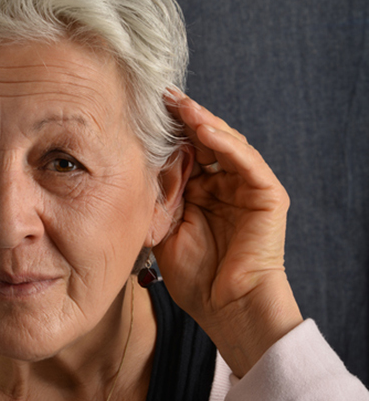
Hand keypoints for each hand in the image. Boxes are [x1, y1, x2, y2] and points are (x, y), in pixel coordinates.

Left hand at [153, 90, 302, 376]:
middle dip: (183, 116)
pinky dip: (226, 143)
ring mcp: (246, 187)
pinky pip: (246, 161)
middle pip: (205, 139)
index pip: (185, 149)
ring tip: (179, 104)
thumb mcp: (163, 227)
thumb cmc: (193, 274)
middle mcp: (224, 183)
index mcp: (200, 190)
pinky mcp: (267, 195)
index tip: (142, 107)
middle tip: (161, 94)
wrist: (225, 306)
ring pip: (226, 142)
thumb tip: (133, 162)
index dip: (166, 129)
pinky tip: (204, 129)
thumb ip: (156, 196)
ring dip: (202, 121)